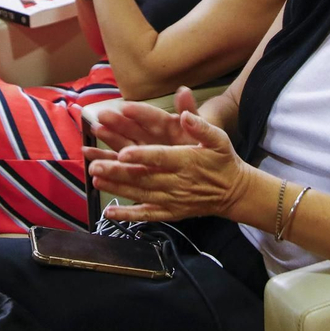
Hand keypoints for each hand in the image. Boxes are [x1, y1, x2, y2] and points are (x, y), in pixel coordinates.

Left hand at [87, 94, 252, 223]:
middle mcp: (177, 182)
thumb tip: (186, 115)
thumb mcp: (219, 138)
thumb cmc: (223, 161)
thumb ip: (201, 127)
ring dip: (117, 188)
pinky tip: (109, 212)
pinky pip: (147, 214)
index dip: (141, 156)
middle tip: (95, 165)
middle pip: (144, 177)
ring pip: (140, 194)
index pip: (160, 158)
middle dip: (118, 172)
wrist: (234, 192)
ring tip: (95, 179)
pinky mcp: (171, 212)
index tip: (122, 153)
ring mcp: (173, 200)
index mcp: (187, 161)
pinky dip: (128, 215)